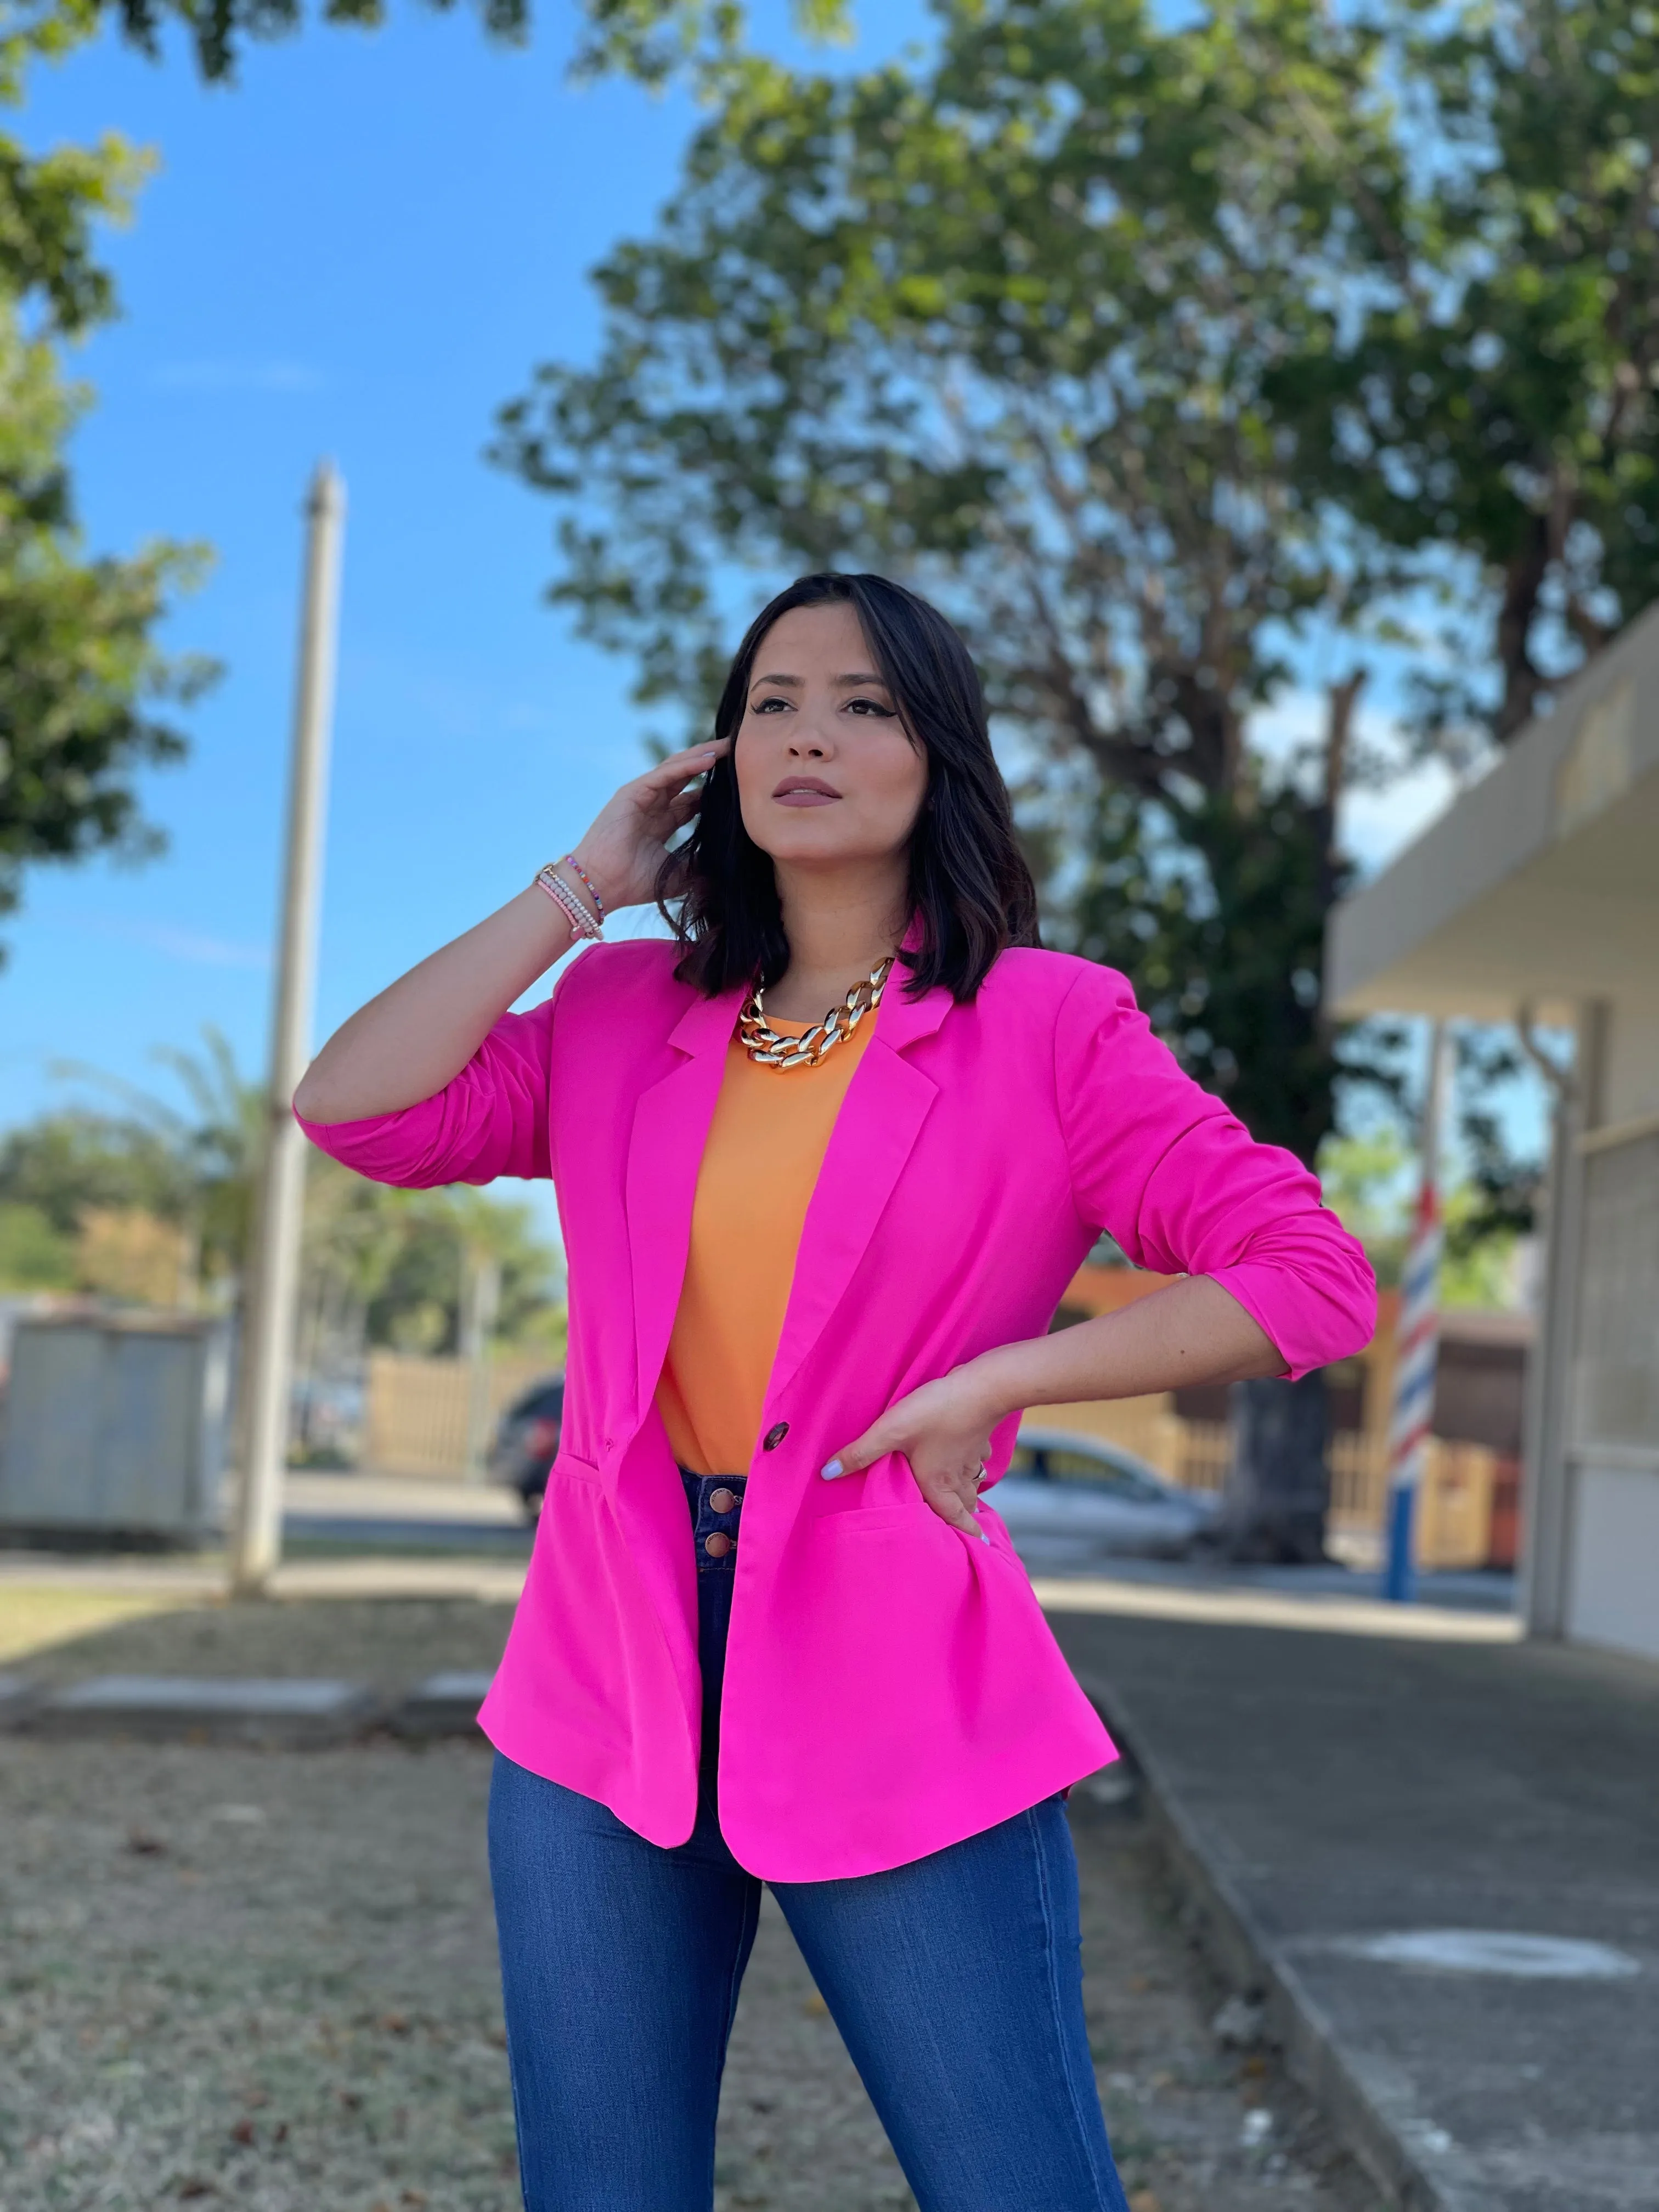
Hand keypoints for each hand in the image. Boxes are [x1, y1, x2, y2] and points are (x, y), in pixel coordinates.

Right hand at [567, 738, 730, 913]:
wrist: (601, 887)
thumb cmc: (633, 884)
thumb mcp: (678, 875)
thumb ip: (700, 866)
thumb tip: (729, 868)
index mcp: (661, 822)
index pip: (694, 800)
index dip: (715, 791)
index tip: (742, 783)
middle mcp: (652, 805)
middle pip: (687, 777)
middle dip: (712, 764)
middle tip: (739, 754)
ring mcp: (641, 796)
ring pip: (677, 768)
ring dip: (702, 756)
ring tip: (728, 747)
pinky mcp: (632, 792)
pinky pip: (665, 774)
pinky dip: (687, 765)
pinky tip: (709, 759)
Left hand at [821, 1367, 998, 1542]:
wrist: (982, 1388)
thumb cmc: (936, 1412)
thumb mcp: (890, 1431)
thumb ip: (860, 1452)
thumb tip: (827, 1474)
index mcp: (938, 1481)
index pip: (953, 1515)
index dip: (963, 1531)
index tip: (976, 1544)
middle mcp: (958, 1474)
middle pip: (965, 1501)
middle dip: (966, 1515)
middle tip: (969, 1527)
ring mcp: (972, 1454)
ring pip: (974, 1480)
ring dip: (971, 1492)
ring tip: (969, 1499)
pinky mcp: (980, 1434)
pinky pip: (980, 1456)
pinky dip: (977, 1462)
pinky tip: (973, 1455)